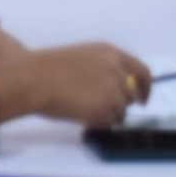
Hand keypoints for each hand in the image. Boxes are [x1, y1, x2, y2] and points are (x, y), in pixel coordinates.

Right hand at [24, 43, 152, 127]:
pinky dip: (96, 122)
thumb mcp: (80, 57)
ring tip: (80, 107)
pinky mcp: (106, 111)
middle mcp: (116, 71)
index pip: (141, 71)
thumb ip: (101, 68)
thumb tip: (114, 87)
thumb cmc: (44, 68)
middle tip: (102, 107)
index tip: (142, 98)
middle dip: (121, 103)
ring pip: (121, 111)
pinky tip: (77, 112)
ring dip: (106, 113)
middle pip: (132, 94)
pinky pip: (108, 123)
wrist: (31, 80)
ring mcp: (113, 91)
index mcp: (110, 53)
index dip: (145, 87)